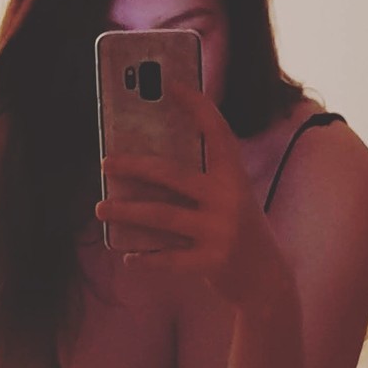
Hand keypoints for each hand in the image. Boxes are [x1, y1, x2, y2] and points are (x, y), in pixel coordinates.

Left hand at [96, 81, 285, 306]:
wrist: (267, 281)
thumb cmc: (239, 232)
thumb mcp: (231, 199)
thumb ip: (202, 181)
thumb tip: (147, 166)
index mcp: (234, 177)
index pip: (217, 132)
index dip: (197, 106)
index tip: (172, 85)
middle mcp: (229, 200)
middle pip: (172, 175)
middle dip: (134, 167)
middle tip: (106, 162)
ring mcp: (220, 232)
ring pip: (161, 216)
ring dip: (126, 211)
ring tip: (100, 207)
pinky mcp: (212, 263)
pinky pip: (168, 259)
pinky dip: (145, 258)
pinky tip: (128, 256)